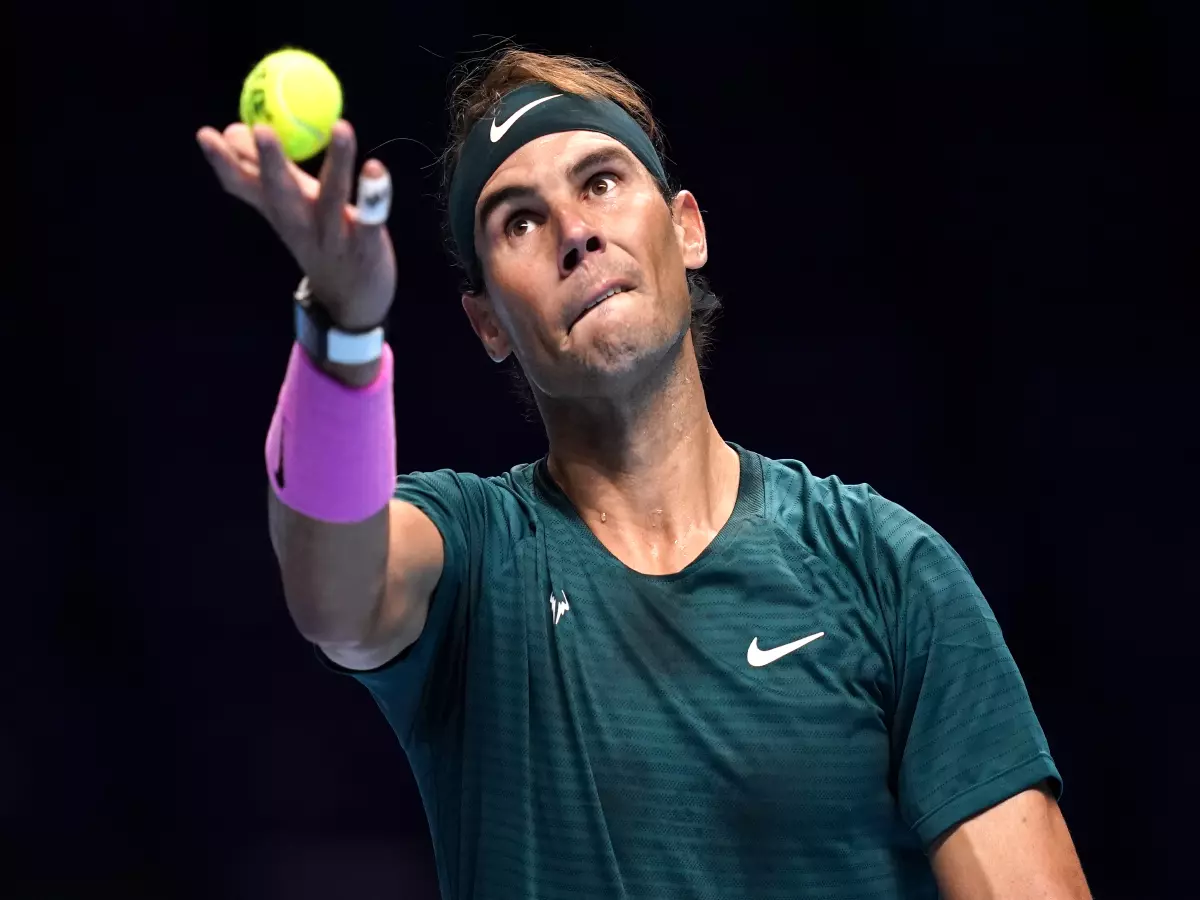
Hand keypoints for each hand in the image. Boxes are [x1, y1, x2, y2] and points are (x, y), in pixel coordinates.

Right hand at [195, 120, 395, 330]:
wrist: (351, 304)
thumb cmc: (319, 243)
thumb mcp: (286, 211)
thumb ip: (262, 175)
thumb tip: (231, 130)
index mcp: (280, 212)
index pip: (245, 187)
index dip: (224, 163)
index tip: (205, 135)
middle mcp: (302, 224)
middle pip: (282, 192)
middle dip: (269, 162)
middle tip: (260, 129)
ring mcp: (334, 236)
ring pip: (333, 198)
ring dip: (338, 163)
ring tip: (341, 127)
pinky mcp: (366, 246)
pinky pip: (369, 220)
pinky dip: (375, 196)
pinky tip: (376, 168)